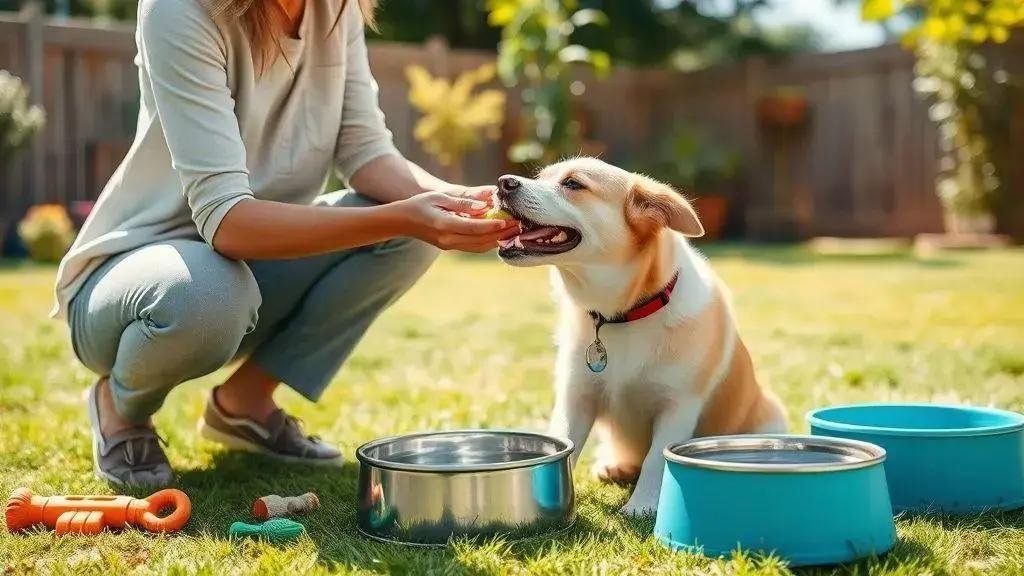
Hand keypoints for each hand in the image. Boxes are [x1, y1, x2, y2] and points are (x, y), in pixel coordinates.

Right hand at [394, 189, 518, 252]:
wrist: (402, 221)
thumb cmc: (420, 204)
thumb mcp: (440, 198)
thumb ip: (463, 203)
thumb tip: (484, 207)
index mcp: (444, 225)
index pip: (473, 228)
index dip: (492, 226)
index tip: (508, 221)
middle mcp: (448, 239)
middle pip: (480, 240)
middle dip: (501, 233)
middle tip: (519, 224)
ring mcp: (449, 246)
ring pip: (479, 246)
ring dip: (497, 239)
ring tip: (514, 230)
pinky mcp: (451, 247)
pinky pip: (474, 247)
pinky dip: (488, 242)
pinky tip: (499, 234)